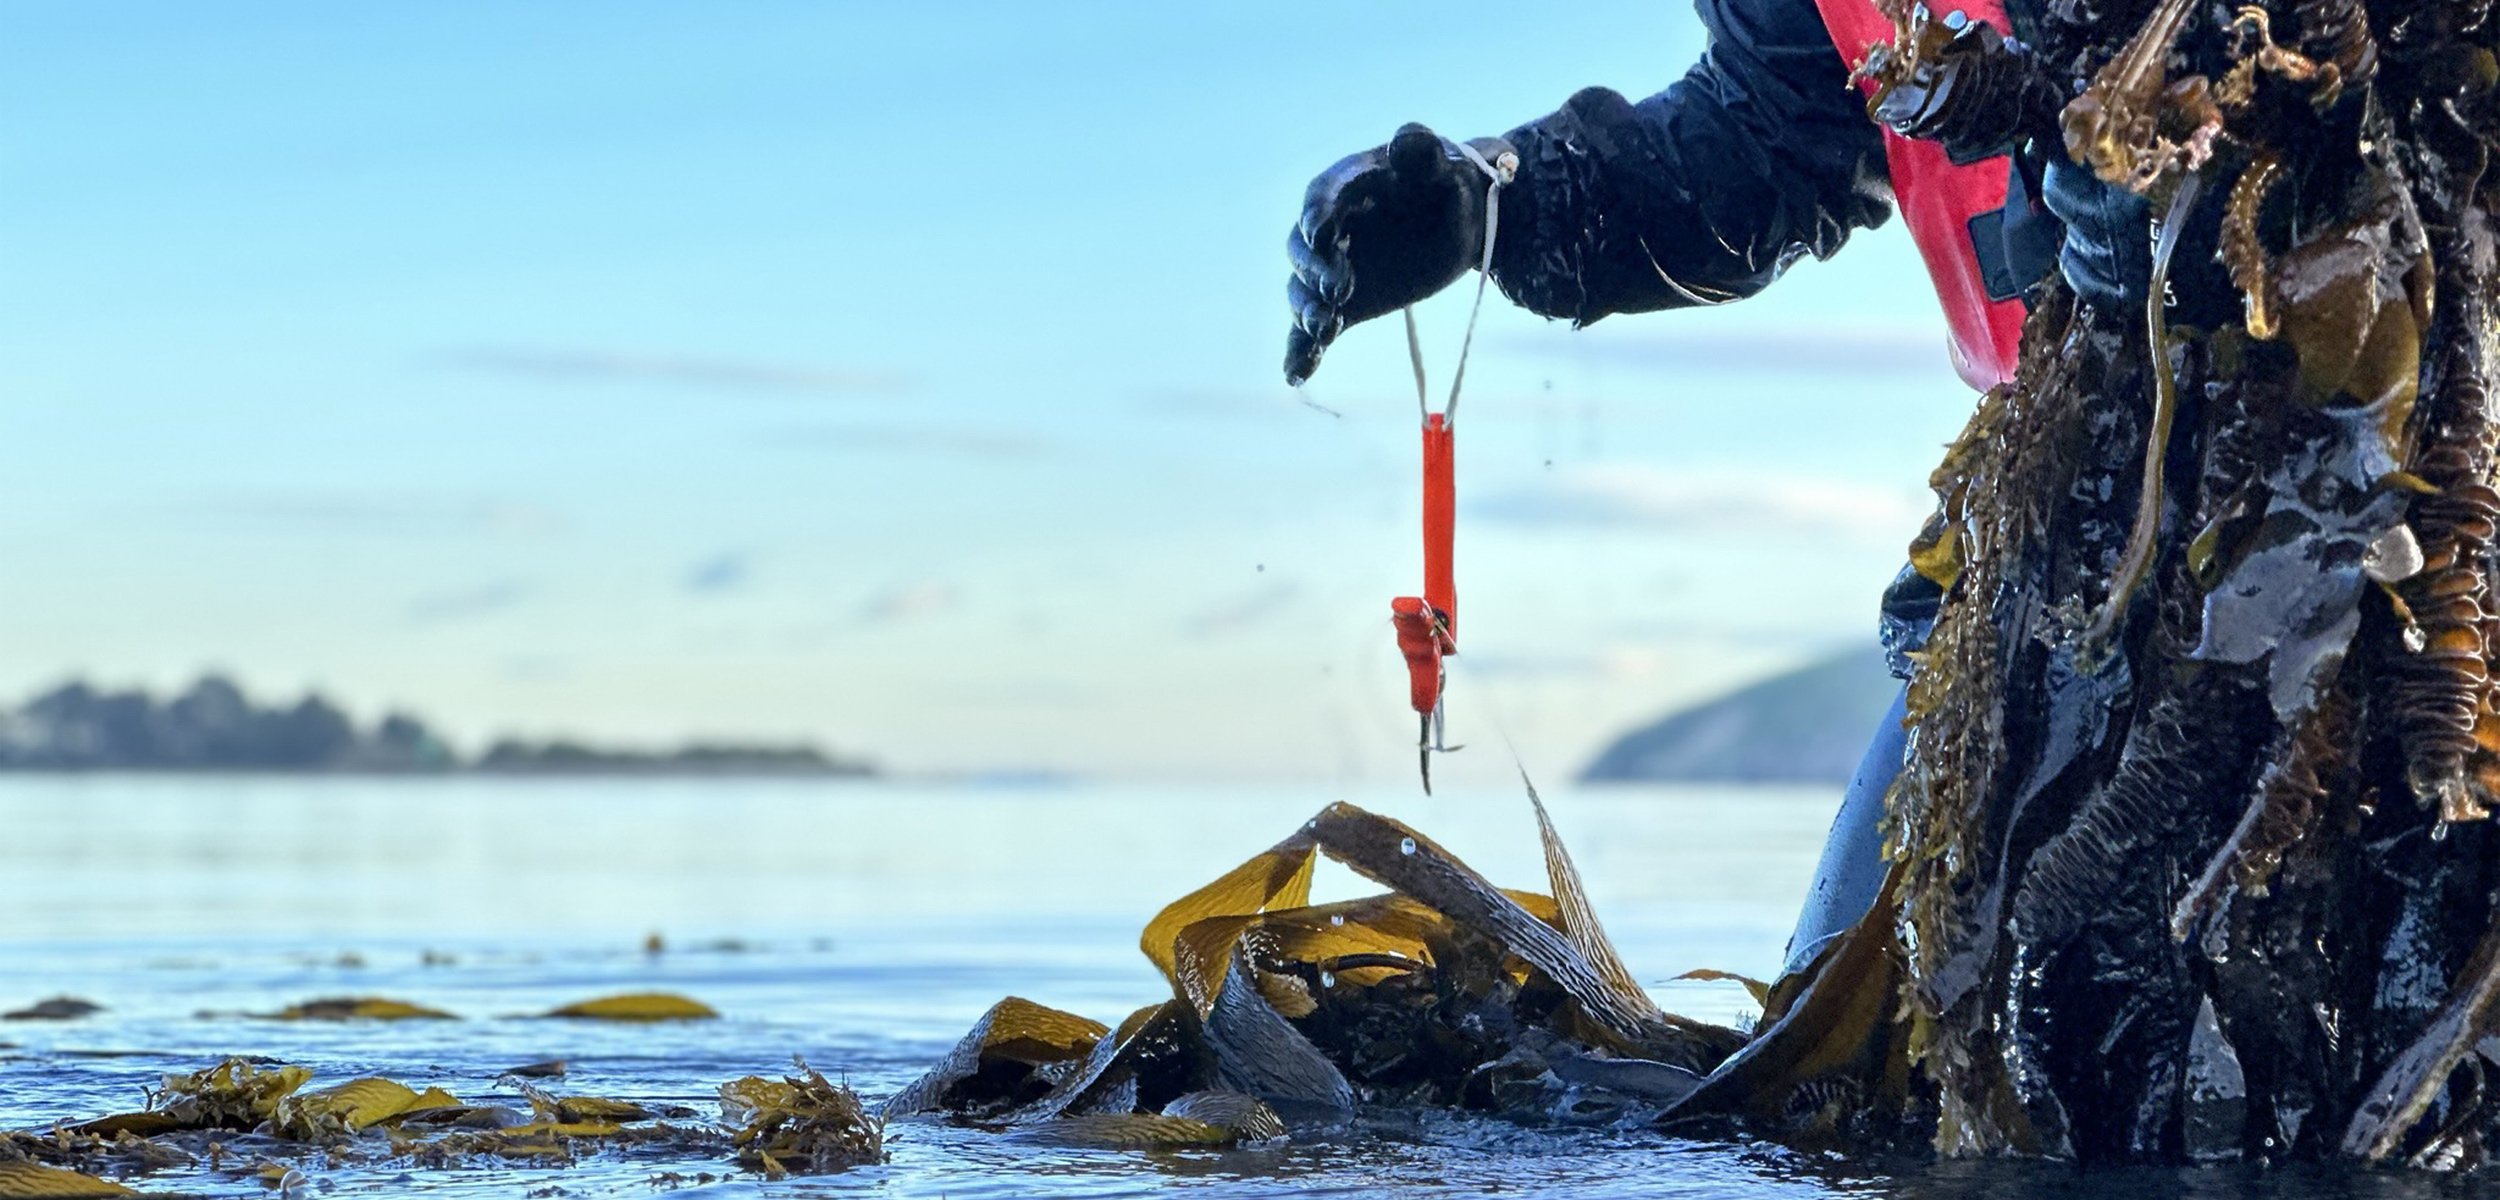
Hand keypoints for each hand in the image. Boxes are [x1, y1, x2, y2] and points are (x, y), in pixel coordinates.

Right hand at [1284, 124, 1505, 384]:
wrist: (1461, 224)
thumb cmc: (1448, 184)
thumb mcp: (1442, 165)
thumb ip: (1423, 150)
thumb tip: (1408, 141)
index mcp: (1344, 187)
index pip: (1321, 197)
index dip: (1317, 213)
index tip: (1322, 230)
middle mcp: (1327, 232)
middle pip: (1304, 252)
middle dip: (1315, 271)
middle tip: (1339, 289)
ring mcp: (1330, 272)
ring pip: (1303, 294)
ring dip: (1308, 312)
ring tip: (1327, 328)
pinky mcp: (1341, 307)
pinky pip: (1311, 332)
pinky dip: (1302, 353)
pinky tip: (1298, 375)